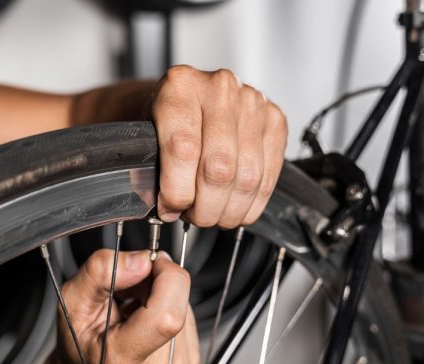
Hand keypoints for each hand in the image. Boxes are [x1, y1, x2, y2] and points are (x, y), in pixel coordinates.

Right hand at [57, 249, 199, 363]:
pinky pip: (187, 318)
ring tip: (132, 309)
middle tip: (129, 290)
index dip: (166, 277)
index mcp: (120, 359)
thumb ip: (101, 273)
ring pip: (184, 307)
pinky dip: (168, 308)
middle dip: (156, 282)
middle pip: (177, 305)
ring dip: (161, 296)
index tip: (148, 263)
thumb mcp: (72, 300)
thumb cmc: (77, 345)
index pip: (167, 315)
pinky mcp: (187, 363)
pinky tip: (145, 319)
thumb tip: (142, 260)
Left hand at [151, 65, 286, 227]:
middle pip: (220, 168)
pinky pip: (268, 178)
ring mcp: (252, 103)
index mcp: (180, 87)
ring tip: (212, 214)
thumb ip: (152, 171)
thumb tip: (168, 210)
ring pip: (247, 178)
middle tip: (194, 217)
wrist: (191, 99)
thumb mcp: (147, 139)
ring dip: (228, 210)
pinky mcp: (276, 120)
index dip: (177, 191)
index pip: (183, 149)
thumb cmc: (167, 121)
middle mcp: (220, 89)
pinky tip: (233, 208)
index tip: (170, 209)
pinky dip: (250, 204)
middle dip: (205, 207)